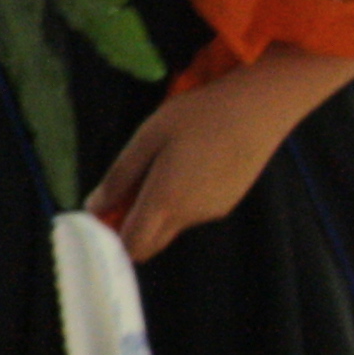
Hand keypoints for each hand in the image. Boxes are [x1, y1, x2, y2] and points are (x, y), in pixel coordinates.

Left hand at [88, 49, 353, 259]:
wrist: (258, 110)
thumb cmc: (198, 117)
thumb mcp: (147, 138)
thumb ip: (120, 176)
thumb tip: (95, 207)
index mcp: (166, 201)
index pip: (132, 245)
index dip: (110, 236)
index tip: (99, 212)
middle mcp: (190, 216)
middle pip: (150, 243)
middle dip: (129, 227)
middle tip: (120, 190)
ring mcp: (212, 212)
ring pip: (170, 227)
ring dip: (154, 211)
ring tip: (156, 167)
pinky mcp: (227, 204)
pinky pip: (191, 214)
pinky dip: (177, 202)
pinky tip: (183, 167)